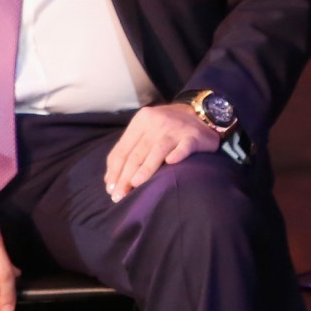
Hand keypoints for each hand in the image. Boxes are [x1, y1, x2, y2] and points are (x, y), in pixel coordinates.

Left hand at [104, 104, 219, 200]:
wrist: (200, 114)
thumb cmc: (167, 128)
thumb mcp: (145, 131)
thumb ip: (129, 150)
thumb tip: (110, 179)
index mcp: (141, 121)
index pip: (123, 149)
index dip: (115, 170)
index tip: (110, 189)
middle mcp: (156, 123)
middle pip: (137, 153)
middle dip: (126, 176)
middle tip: (119, 196)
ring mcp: (175, 129)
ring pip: (156, 150)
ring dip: (145, 169)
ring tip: (135, 185)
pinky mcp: (193, 136)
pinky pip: (184, 147)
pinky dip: (177, 154)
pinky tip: (171, 163)